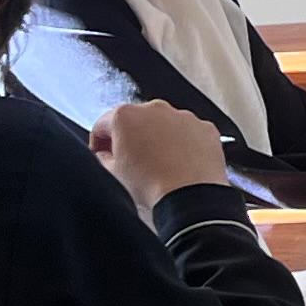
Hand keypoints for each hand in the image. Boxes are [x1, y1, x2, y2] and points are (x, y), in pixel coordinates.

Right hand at [90, 100, 226, 212]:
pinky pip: (190, 132)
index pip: (103, 125)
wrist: (189, 196)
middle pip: (136, 121)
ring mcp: (184, 116)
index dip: (100, 143)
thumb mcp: (111, 172)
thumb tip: (105, 154)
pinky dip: (184, 144)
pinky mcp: (205, 128)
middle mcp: (156, 109)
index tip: (104, 154)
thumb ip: (102, 157)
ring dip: (159, 139)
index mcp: (126, 116)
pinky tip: (180, 163)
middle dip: (131, 138)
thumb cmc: (151, 184)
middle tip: (131, 161)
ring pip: (164, 125)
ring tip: (159, 165)